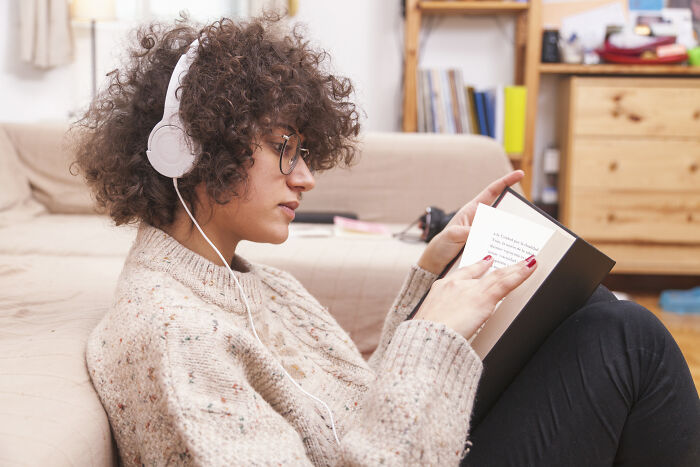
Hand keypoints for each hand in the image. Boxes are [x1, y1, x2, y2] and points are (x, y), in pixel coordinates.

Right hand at [413, 255, 536, 339]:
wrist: (427, 337)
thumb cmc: (427, 336)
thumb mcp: (431, 322)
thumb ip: (444, 319)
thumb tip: (451, 326)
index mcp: (441, 288)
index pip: (463, 274)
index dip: (477, 267)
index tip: (486, 262)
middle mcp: (455, 284)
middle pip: (482, 273)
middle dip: (498, 267)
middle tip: (514, 261)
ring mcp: (469, 289)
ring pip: (497, 276)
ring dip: (515, 268)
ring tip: (529, 262)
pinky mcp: (482, 298)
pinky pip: (505, 282)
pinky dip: (520, 274)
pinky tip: (530, 267)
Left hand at [417, 170, 523, 274]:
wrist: (436, 262)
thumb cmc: (441, 245)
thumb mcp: (452, 235)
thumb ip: (467, 232)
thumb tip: (483, 231)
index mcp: (472, 210)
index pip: (492, 191)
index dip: (506, 182)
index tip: (520, 174)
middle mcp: (480, 220)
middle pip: (502, 211)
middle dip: (515, 212)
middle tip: (527, 216)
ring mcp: (484, 233)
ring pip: (502, 229)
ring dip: (512, 232)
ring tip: (522, 237)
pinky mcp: (485, 246)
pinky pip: (498, 243)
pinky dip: (505, 245)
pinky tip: (512, 251)